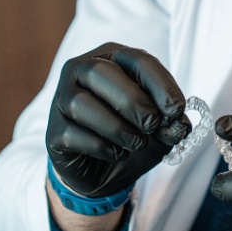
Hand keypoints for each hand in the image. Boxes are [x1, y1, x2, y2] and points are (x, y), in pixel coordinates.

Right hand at [46, 44, 186, 199]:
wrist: (104, 172)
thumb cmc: (132, 136)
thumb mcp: (160, 129)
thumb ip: (171, 123)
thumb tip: (177, 125)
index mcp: (113, 58)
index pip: (137, 60)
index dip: (160, 84)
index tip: (177, 110)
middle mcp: (81, 70)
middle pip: (101, 72)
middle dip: (133, 101)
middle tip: (153, 125)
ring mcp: (62, 99)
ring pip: (83, 103)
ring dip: (118, 127)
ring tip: (137, 143)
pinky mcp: (54, 131)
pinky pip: (74, 133)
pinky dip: (102, 147)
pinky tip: (117, 153)